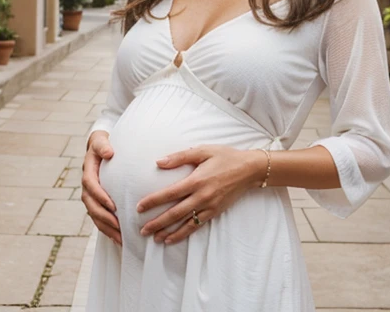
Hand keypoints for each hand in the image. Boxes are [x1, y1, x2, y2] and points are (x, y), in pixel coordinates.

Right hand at [81, 131, 121, 244]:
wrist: (100, 147)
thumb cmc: (103, 142)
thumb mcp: (101, 139)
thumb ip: (103, 145)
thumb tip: (108, 152)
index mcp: (88, 170)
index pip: (90, 185)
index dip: (100, 196)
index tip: (113, 205)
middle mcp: (87, 185)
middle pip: (91, 204)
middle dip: (103, 217)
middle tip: (118, 226)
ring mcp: (91, 195)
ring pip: (94, 214)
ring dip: (106, 227)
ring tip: (120, 238)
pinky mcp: (97, 201)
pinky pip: (99, 217)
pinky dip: (107, 228)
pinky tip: (119, 238)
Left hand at [136, 145, 263, 244]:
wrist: (250, 169)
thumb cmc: (225, 157)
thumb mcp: (203, 151)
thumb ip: (180, 157)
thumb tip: (159, 162)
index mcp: (197, 180)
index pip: (170, 193)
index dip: (153, 201)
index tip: (139, 208)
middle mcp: (202, 196)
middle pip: (175, 213)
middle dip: (157, 222)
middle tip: (142, 230)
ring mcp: (209, 206)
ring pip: (186, 223)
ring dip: (169, 232)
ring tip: (155, 239)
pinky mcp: (215, 212)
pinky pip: (197, 225)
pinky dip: (184, 233)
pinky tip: (173, 238)